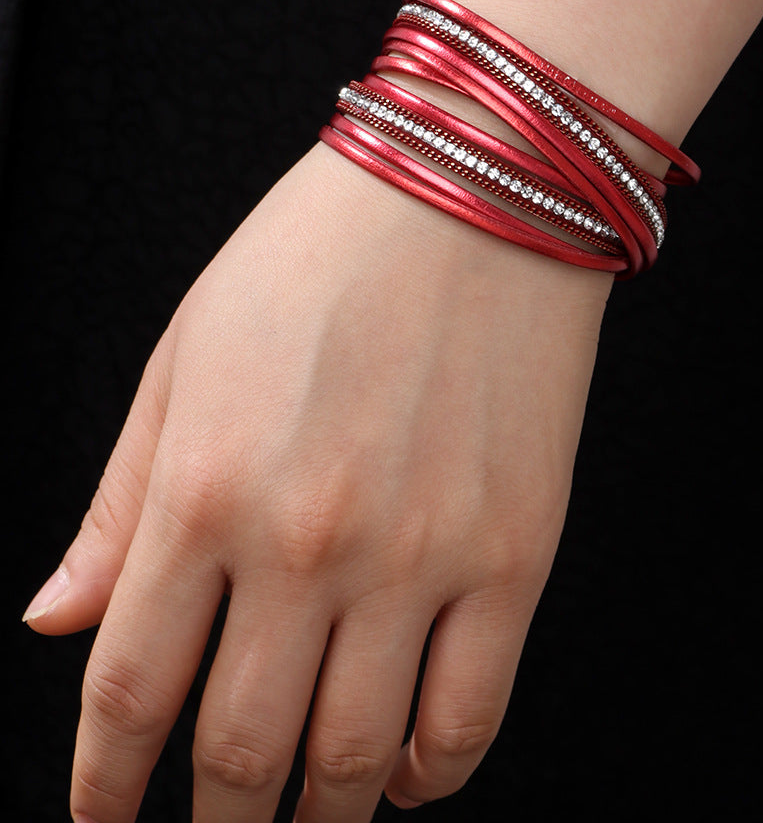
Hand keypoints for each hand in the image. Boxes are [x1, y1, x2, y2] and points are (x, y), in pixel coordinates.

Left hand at [23, 141, 610, 822]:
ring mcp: (422, 555)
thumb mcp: (189, 354)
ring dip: (317, 815)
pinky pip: (471, 713)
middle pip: (240, 749)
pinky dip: (430, 771)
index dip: (103, 786)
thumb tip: (56, 613)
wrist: (478, 191)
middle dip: (214, 822)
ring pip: (352, 754)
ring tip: (303, 818)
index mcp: (207, 488)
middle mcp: (308, 542)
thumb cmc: (323, 255)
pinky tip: (404, 771)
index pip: (129, 689)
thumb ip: (122, 497)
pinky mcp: (516, 553)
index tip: (103, 821)